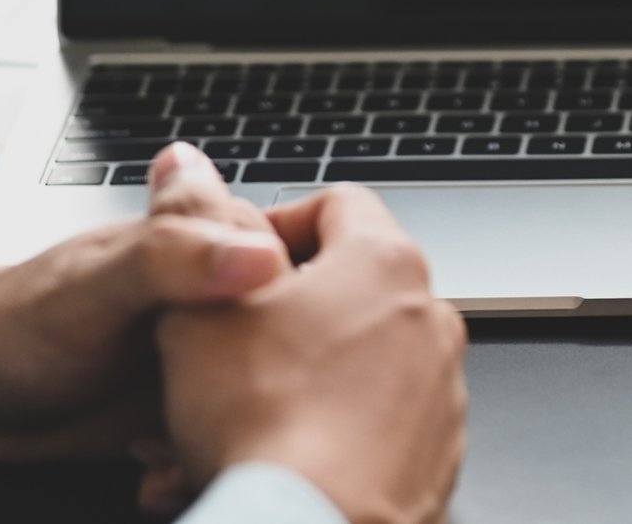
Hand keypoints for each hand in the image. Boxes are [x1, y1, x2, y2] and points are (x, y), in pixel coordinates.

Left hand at [0, 144, 290, 460]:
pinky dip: (202, 465)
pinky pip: (229, 442)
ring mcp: (217, 361)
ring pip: (268, 401)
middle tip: (223, 417)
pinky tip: (165, 473)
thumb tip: (263, 257)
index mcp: (223, 249)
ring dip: (235, 438)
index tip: (277, 355)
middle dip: (270, 393)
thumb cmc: (25, 320)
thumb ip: (172, 258)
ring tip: (183, 457)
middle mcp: (231, 303)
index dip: (304, 311)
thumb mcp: (99, 285)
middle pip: (297, 344)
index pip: (303, 268)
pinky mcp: (199, 412)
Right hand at [157, 185, 467, 523]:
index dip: (272, 224)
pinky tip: (272, 458)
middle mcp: (430, 317)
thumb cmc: (264, 419)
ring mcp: (441, 386)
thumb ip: (194, 232)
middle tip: (217, 353)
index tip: (231, 263)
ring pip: (354, 366)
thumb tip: (189, 171)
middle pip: (346, 291)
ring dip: (292, 383)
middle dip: (275, 319)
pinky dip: (326, 433)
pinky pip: (375, 425)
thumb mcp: (200, 310)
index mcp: (384, 263)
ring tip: (226, 422)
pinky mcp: (438, 449)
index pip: (337, 203)